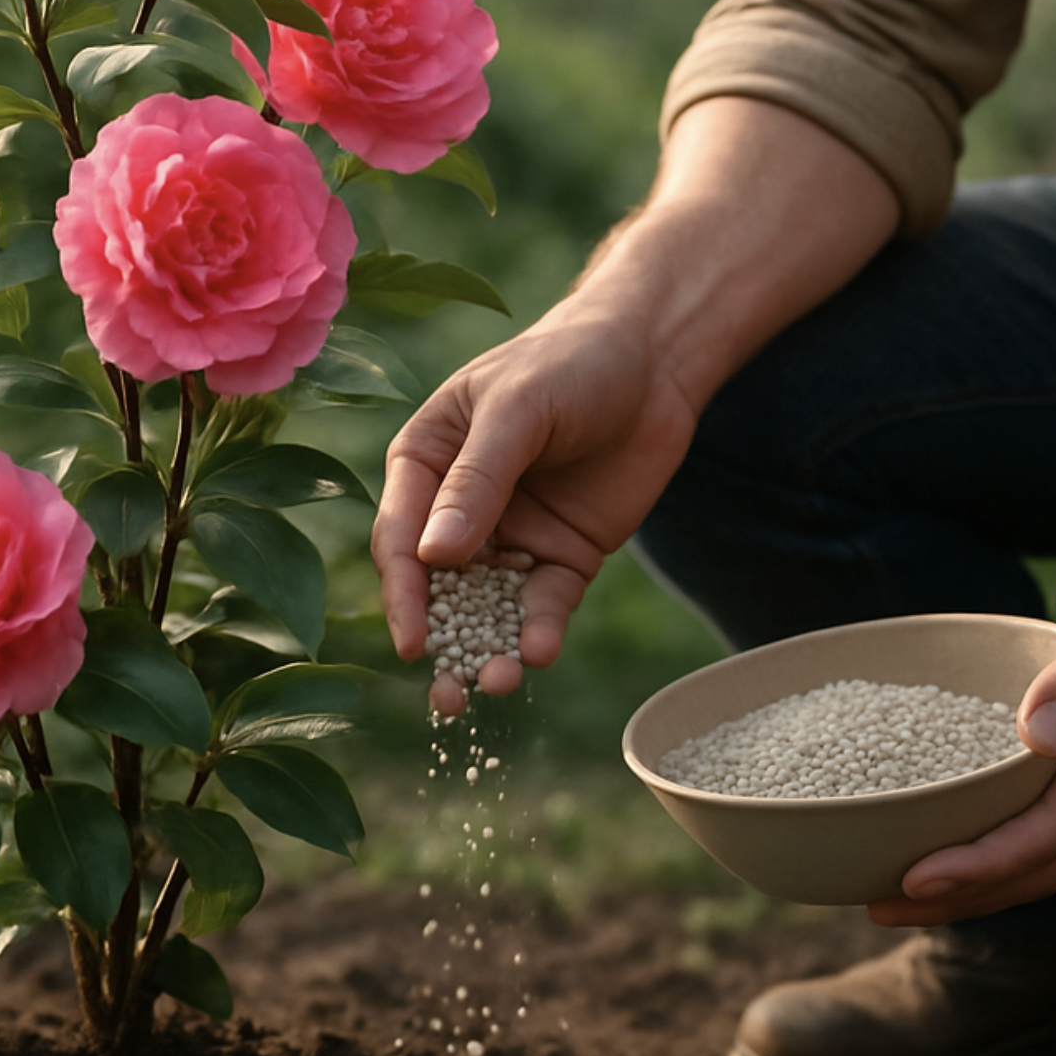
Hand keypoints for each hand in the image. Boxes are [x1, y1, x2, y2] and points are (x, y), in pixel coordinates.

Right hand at [374, 291, 701, 712]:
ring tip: (499, 683)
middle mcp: (459, 507)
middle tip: (447, 697)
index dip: (403, 591)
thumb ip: (478, 480)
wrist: (655, 359)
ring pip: (489, 607)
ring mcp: (512, 536)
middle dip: (442, 641)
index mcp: (426, 462)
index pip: (401, 535)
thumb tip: (434, 557)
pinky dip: (540, 630)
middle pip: (438, 586)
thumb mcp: (518, 410)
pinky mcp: (562, 555)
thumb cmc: (570, 362)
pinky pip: (544, 603)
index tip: (413, 642)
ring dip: (489, 648)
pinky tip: (541, 650)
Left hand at [868, 466, 1055, 926]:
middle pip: (1050, 857)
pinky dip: (998, 838)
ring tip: (899, 891)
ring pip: (1050, 847)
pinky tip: (948, 838)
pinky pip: (1050, 813)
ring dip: (979, 879)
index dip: (988, 859)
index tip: (918, 876)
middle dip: (969, 891)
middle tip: (882, 904)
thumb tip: (1039, 737)